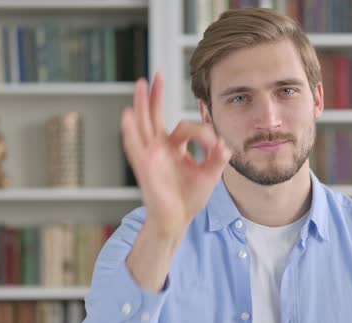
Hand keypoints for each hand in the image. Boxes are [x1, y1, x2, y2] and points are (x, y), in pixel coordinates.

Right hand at [121, 72, 231, 236]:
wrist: (178, 219)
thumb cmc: (190, 198)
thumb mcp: (210, 173)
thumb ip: (218, 155)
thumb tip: (223, 141)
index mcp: (173, 148)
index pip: (186, 127)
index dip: (203, 132)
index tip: (217, 145)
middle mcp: (159, 148)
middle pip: (154, 115)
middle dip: (156, 95)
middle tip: (157, 74)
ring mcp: (150, 155)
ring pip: (143, 124)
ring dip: (142, 104)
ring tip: (141, 84)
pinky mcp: (144, 166)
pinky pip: (135, 146)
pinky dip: (130, 131)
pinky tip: (128, 114)